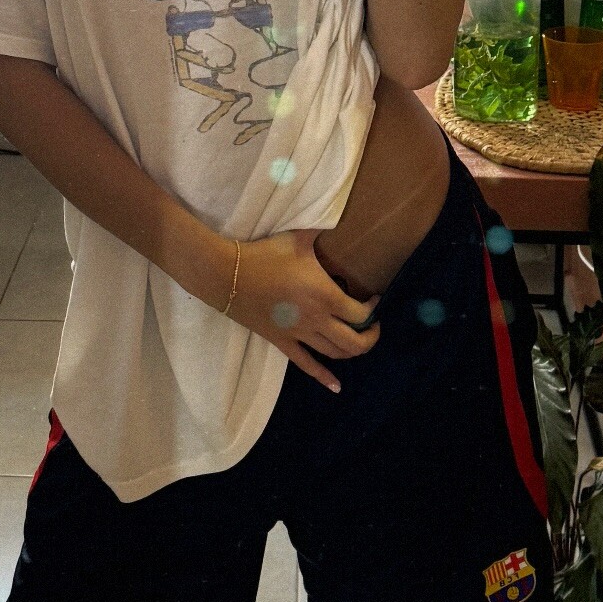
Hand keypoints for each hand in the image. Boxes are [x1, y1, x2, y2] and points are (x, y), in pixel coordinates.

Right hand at [226, 228, 379, 390]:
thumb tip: (336, 214)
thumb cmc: (265, 255)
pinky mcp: (283, 343)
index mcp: (325, 296)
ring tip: (357, 340)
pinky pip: (307, 366)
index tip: (374, 299)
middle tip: (372, 325)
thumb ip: (321, 228)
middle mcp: (317, 320)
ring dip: (352, 351)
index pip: (361, 314)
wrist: (228, 275)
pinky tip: (337, 388)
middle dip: (371, 337)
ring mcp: (300, 335)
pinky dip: (324, 378)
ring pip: (336, 354)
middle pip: (355, 342)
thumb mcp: (298, 238)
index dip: (374, 309)